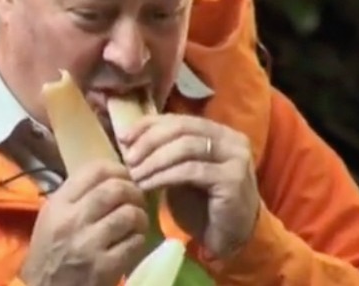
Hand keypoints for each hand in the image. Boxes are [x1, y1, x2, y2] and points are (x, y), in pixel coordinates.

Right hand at [20, 160, 149, 285]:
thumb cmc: (50, 251)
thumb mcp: (52, 216)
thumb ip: (77, 195)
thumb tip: (112, 177)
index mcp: (59, 204)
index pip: (95, 170)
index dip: (118, 169)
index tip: (125, 176)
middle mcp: (72, 220)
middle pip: (115, 189)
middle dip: (134, 192)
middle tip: (137, 200)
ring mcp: (89, 244)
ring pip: (129, 215)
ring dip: (140, 217)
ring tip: (137, 222)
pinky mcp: (104, 267)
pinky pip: (134, 243)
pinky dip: (139, 240)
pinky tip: (132, 242)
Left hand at [117, 114, 260, 258]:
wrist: (229, 238)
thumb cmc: (202, 205)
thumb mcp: (179, 171)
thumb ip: (164, 151)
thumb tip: (127, 137)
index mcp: (218, 132)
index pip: (177, 119)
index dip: (147, 125)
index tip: (123, 138)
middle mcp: (231, 140)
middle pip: (181, 128)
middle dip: (149, 142)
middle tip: (128, 159)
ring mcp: (235, 158)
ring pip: (186, 147)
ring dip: (154, 160)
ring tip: (135, 175)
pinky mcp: (233, 179)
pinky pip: (190, 170)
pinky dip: (164, 176)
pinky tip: (148, 185)